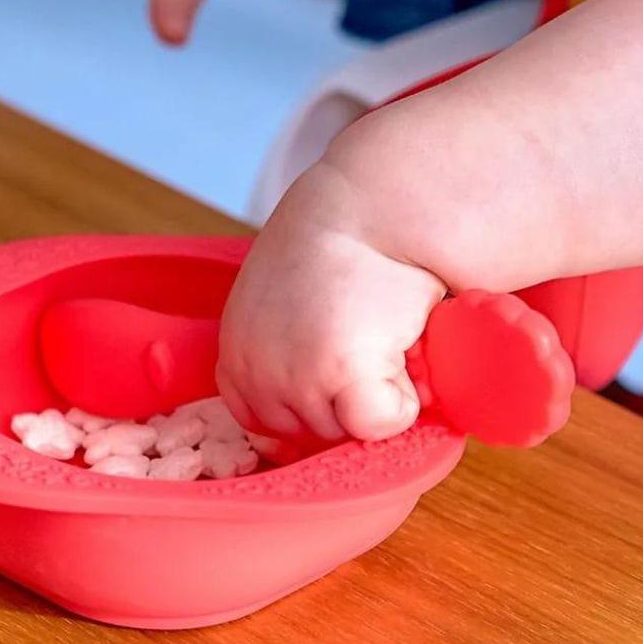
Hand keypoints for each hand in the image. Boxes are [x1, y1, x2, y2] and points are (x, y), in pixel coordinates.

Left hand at [217, 162, 446, 442]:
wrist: (372, 208)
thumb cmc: (340, 244)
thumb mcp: (281, 304)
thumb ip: (283, 353)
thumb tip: (327, 409)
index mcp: (236, 359)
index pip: (270, 424)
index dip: (317, 403)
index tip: (343, 369)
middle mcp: (255, 375)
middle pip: (314, 434)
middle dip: (350, 402)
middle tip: (373, 343)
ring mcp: (294, 378)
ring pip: (352, 431)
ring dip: (381, 397)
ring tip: (390, 338)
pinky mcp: (339, 374)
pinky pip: (381, 423)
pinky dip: (405, 399)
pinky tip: (406, 352)